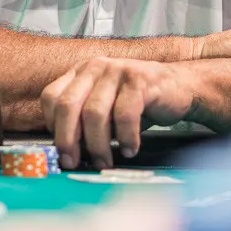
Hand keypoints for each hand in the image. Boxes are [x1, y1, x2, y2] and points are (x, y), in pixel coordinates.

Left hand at [40, 58, 192, 169]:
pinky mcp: (140, 80)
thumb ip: (84, 122)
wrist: (179, 88)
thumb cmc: (138, 103)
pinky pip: (125, 115)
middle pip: (68, 105)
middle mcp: (95, 67)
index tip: (62, 149)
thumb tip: (67, 154)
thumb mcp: (105, 108)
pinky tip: (130, 149)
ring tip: (105, 162)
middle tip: (73, 163)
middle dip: (67, 140)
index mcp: (81, 73)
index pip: (51, 97)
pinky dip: (125, 138)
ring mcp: (117, 71)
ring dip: (97, 145)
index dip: (52, 126)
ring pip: (94, 113)